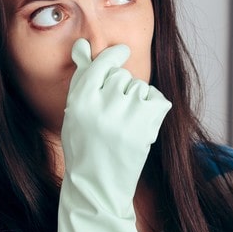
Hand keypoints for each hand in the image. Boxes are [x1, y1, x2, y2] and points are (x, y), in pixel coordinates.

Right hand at [60, 39, 171, 216]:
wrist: (97, 187)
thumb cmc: (84, 147)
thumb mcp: (75, 113)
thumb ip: (82, 79)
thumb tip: (82, 44)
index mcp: (80, 100)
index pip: (102, 63)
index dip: (114, 55)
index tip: (121, 52)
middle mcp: (102, 104)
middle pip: (121, 76)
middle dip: (121, 89)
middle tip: (114, 114)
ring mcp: (125, 116)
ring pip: (140, 87)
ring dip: (137, 100)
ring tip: (125, 125)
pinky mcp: (145, 127)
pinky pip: (157, 99)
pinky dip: (153, 109)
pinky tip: (141, 126)